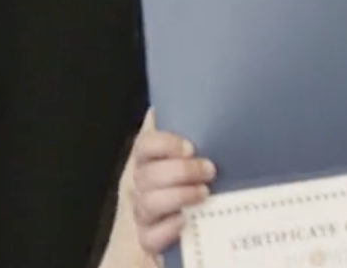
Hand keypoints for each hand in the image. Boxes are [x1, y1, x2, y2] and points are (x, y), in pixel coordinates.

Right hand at [126, 121, 216, 256]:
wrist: (166, 230)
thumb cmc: (176, 189)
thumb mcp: (178, 159)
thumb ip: (176, 136)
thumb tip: (166, 107)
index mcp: (145, 162)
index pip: (145, 145)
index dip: (165, 144)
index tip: (190, 147)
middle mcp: (139, 186)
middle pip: (148, 174)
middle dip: (181, 171)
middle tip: (207, 169)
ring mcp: (142, 213)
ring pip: (148, 203)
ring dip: (179, 196)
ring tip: (203, 193)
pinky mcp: (148, 239)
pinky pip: (151, 236)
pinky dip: (168, 229)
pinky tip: (185, 222)